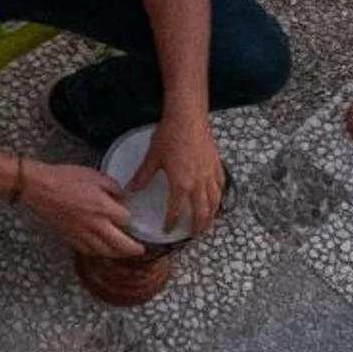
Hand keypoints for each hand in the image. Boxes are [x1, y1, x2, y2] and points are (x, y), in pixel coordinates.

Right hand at [20, 160, 143, 257]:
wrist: (39, 187)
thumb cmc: (64, 179)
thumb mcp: (95, 175)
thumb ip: (113, 187)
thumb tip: (122, 195)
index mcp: (104, 207)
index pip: (127, 220)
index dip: (133, 220)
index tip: (135, 219)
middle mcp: (96, 225)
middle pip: (121, 245)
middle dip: (134, 249)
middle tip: (140, 250)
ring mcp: (82, 234)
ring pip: (105, 252)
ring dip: (117, 254)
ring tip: (123, 252)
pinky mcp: (70, 237)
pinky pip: (88, 251)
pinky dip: (98, 253)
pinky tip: (101, 249)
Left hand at [126, 112, 225, 237]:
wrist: (188, 115)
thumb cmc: (170, 134)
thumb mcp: (153, 157)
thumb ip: (143, 176)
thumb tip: (131, 189)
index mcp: (181, 184)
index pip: (176, 210)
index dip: (171, 222)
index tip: (167, 230)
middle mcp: (199, 183)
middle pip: (201, 212)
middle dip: (197, 227)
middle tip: (193, 236)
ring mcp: (210, 174)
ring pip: (214, 202)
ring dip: (211, 216)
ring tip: (207, 224)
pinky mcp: (216, 165)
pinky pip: (221, 187)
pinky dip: (219, 197)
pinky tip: (217, 200)